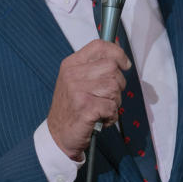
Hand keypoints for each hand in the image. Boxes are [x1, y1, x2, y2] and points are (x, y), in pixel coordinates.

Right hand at [46, 40, 129, 160]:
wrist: (58, 135)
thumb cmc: (72, 108)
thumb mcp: (76, 81)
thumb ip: (94, 67)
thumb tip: (119, 56)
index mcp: (71, 64)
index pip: (99, 46)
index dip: (117, 53)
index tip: (125, 64)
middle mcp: (72, 75)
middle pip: (112, 68)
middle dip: (118, 84)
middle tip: (108, 97)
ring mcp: (77, 91)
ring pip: (115, 88)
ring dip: (115, 102)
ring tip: (102, 109)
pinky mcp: (85, 108)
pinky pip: (112, 107)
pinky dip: (111, 116)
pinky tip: (100, 119)